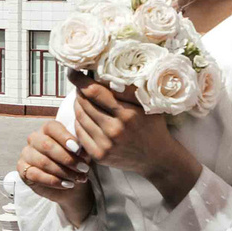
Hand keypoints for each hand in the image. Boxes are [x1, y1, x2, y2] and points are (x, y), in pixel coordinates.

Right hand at [16, 117, 94, 227]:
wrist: (72, 184)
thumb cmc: (76, 163)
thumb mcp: (81, 153)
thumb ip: (80, 146)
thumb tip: (81, 145)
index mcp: (48, 129)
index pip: (52, 127)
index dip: (65, 138)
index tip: (79, 150)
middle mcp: (34, 138)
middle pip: (47, 145)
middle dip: (67, 158)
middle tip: (83, 168)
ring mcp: (26, 154)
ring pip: (43, 161)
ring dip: (63, 172)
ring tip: (78, 178)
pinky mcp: (23, 170)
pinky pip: (35, 175)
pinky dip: (54, 181)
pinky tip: (67, 184)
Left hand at [71, 74, 201, 207]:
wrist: (157, 159)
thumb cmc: (153, 127)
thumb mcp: (147, 105)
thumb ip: (128, 91)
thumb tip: (107, 76)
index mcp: (127, 114)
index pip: (94, 92)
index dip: (80, 80)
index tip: (73, 71)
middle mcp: (114, 130)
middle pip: (84, 103)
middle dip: (79, 91)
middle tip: (80, 85)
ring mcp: (105, 144)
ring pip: (80, 117)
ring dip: (78, 105)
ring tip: (82, 98)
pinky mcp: (99, 156)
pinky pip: (80, 133)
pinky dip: (79, 122)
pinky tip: (84, 116)